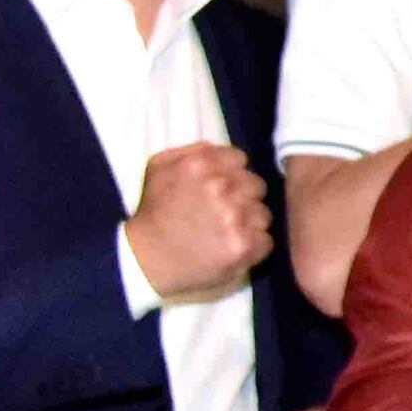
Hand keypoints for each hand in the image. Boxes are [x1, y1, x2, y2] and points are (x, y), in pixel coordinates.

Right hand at [120, 143, 272, 300]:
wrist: (146, 260)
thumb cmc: (153, 213)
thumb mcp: (159, 168)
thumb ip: (191, 151)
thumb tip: (220, 150)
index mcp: (200, 165)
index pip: (239, 160)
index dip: (231, 174)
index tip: (221, 188)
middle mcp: (220, 187)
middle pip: (256, 185)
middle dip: (242, 197)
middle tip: (224, 212)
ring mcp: (234, 217)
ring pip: (263, 213)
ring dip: (248, 222)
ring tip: (225, 233)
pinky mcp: (244, 245)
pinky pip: (265, 239)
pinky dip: (252, 246)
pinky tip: (231, 248)